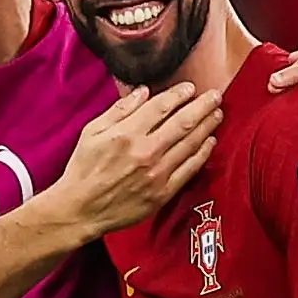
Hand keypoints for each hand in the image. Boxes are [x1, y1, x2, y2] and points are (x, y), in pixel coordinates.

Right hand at [54, 83, 221, 237]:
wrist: (81, 209)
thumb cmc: (83, 169)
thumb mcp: (92, 132)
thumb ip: (119, 110)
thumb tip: (143, 91)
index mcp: (126, 134)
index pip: (161, 107)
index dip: (179, 94)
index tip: (190, 87)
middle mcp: (145, 151)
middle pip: (183, 122)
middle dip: (202, 106)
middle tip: (215, 96)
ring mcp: (157, 173)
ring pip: (191, 144)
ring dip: (207, 126)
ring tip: (217, 114)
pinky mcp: (163, 193)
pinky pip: (190, 169)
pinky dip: (203, 153)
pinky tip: (210, 142)